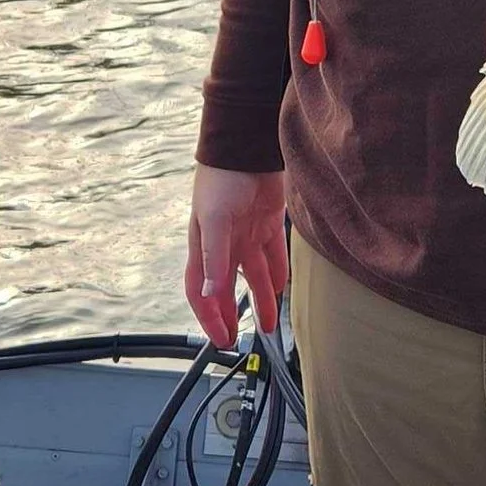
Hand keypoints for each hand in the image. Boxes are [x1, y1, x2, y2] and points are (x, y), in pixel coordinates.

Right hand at [185, 166, 286, 347]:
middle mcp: (224, 244)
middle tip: (240, 340)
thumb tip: (211, 294)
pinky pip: (273, 256)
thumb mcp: (215, 221)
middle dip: (232, 315)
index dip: (208, 316)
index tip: (221, 339)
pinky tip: (284, 289)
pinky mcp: (267, 223)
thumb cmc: (222, 178)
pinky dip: (278, 274)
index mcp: (204, 246)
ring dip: (261, 300)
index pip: (201, 290)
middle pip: (226, 288)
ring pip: (253, 276)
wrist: (247, 145)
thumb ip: (214, 259)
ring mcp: (246, 234)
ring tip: (270, 325)